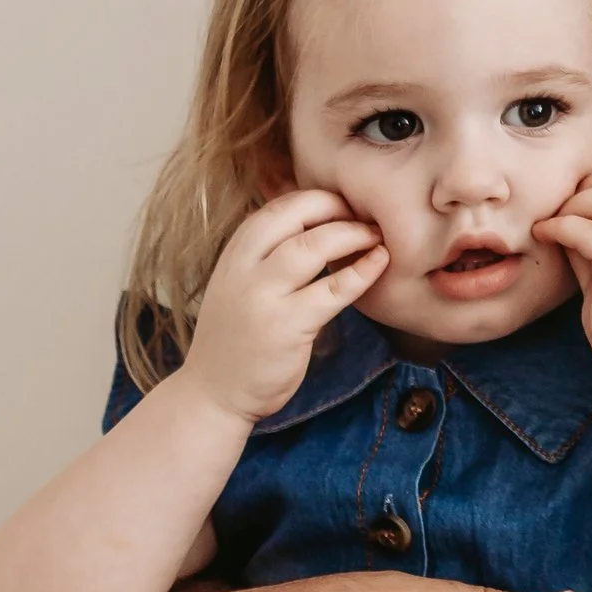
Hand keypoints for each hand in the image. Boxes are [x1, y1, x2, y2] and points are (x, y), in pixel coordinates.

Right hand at [178, 191, 386, 423]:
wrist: (212, 393)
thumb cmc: (237, 338)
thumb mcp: (240, 285)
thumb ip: (267, 257)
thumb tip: (317, 225)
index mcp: (234, 254)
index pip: (276, 207)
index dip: (316, 199)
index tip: (345, 204)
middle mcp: (244, 269)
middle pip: (294, 216)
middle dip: (336, 207)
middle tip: (367, 216)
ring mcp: (263, 297)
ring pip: (313, 246)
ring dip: (352, 234)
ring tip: (377, 236)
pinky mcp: (287, 326)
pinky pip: (333, 289)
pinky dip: (362, 271)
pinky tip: (379, 262)